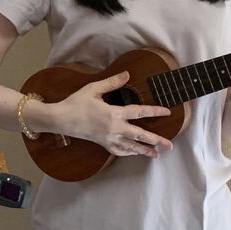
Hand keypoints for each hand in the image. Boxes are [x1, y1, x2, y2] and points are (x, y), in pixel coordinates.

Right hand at [51, 71, 172, 157]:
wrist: (60, 119)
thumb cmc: (76, 102)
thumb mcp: (93, 89)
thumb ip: (112, 82)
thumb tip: (127, 74)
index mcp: (114, 113)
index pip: (139, 112)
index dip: (155, 111)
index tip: (167, 112)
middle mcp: (114, 128)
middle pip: (140, 135)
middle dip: (156, 141)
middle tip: (169, 145)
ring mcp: (108, 138)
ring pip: (131, 147)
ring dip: (145, 151)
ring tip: (157, 155)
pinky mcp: (102, 144)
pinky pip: (118, 151)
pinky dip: (128, 153)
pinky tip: (135, 153)